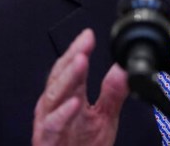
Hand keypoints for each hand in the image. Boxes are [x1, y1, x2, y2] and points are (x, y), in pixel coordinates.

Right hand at [32, 29, 128, 145]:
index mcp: (68, 97)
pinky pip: (52, 126)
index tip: (89, 35)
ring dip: (67, 78)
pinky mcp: (47, 142)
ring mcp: (49, 124)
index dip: (78, 49)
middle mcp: (55, 107)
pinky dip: (62, 114)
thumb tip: (123, 68)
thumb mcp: (105, 117)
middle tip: (84, 44)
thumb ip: (113, 93)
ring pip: (53, 97)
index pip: (70, 68)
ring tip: (80, 62)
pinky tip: (74, 103)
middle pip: (59, 77)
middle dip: (71, 58)